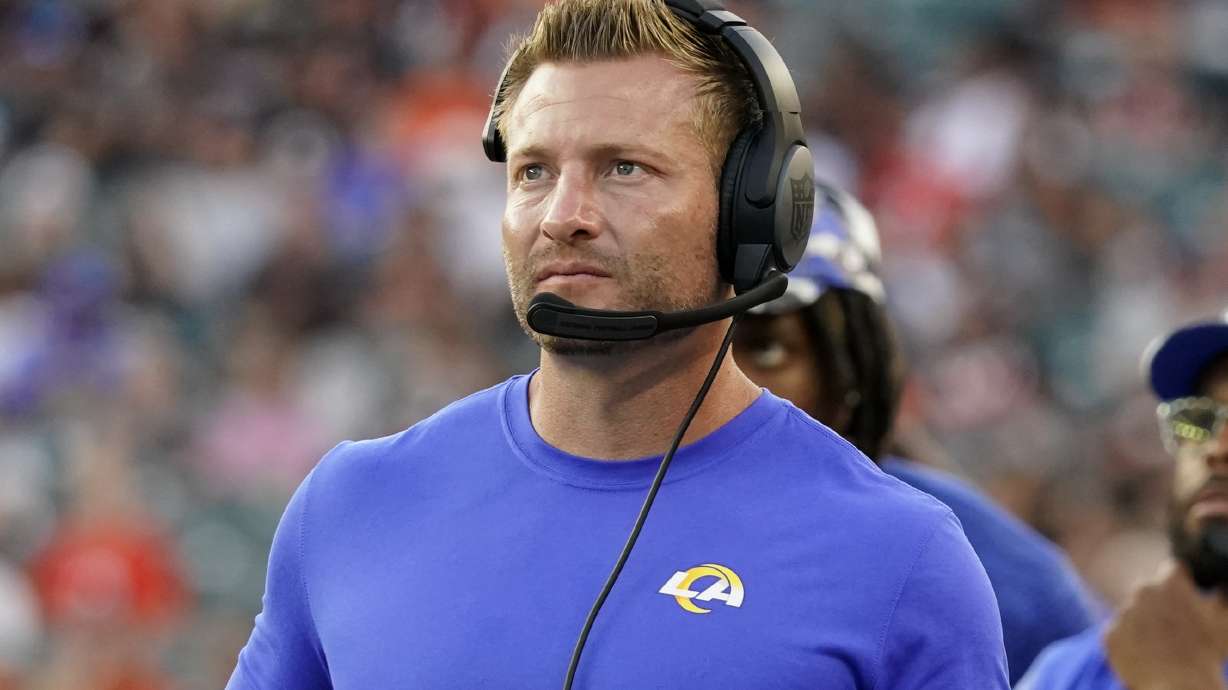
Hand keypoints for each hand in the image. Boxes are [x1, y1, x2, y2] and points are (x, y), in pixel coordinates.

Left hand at [1104, 560, 1227, 689]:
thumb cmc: (1208, 652)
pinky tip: (1147, 656)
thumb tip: (1219, 582)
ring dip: (1145, 625)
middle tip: (1176, 628)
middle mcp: (1142, 591)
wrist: (1180, 686)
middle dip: (1161, 605)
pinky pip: (1120, 634)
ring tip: (1163, 646)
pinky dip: (1131, 644)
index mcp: (1170, 581)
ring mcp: (1123, 612)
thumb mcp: (1224, 618)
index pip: (1173, 570)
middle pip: (1150, 592)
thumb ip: (1221, 592)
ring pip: (1133, 613)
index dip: (1183, 586)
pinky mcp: (1109, 635)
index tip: (1187, 599)